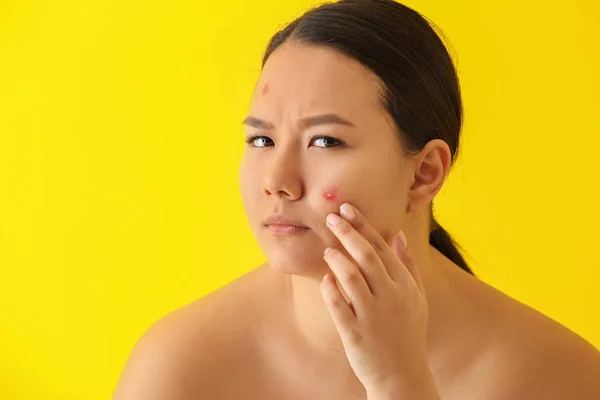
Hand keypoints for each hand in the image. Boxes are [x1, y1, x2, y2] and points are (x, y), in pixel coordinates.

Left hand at [321, 202, 438, 397]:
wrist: (402, 375)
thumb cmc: (407, 331)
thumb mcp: (416, 297)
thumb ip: (408, 265)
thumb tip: (397, 234)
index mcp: (404, 285)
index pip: (382, 248)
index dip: (363, 225)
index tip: (346, 208)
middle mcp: (390, 297)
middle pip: (367, 257)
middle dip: (348, 233)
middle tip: (330, 217)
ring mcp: (373, 316)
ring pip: (352, 279)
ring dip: (338, 260)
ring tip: (326, 250)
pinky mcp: (356, 334)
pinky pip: (340, 307)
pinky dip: (331, 291)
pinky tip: (325, 279)